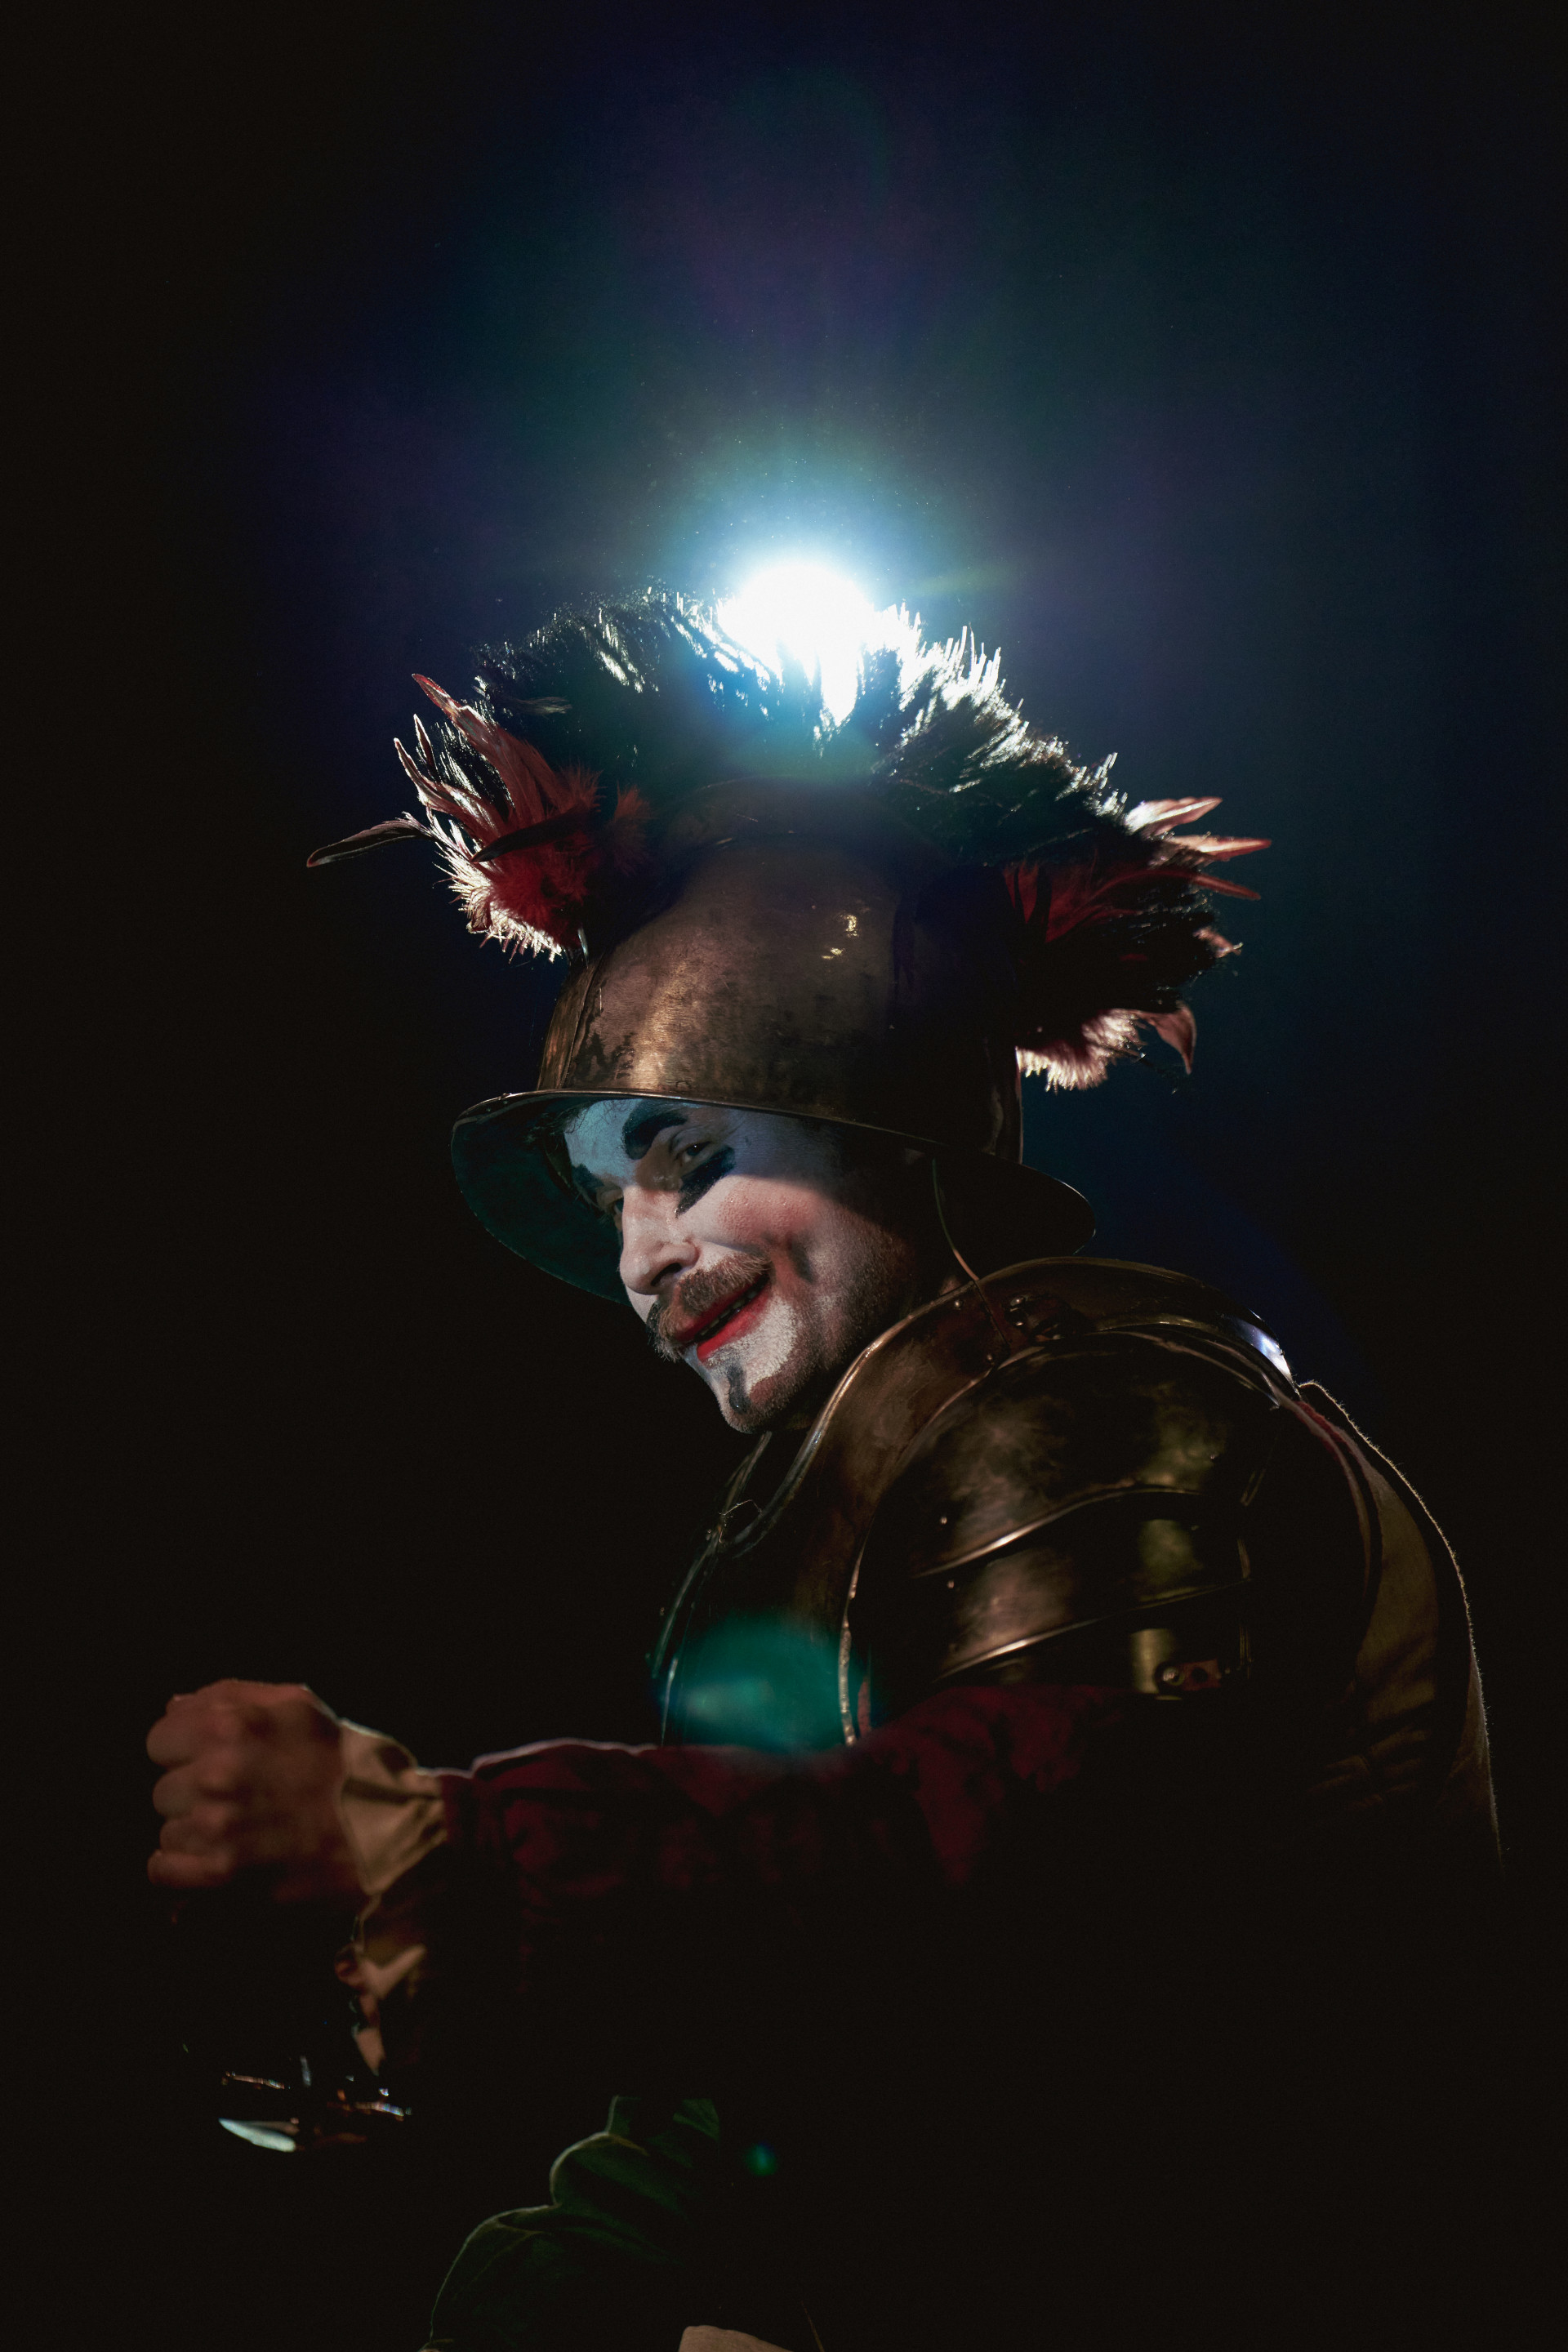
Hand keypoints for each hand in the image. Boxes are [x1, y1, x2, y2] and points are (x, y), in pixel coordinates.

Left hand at [147, 1679, 363, 1904]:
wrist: (387, 1833)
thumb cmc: (344, 1764)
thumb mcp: (299, 1706)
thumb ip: (231, 1695)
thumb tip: (173, 1706)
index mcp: (233, 1725)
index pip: (160, 1738)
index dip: (185, 1751)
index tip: (211, 1763)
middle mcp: (218, 1774)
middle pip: (162, 1789)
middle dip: (194, 1795)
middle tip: (238, 1802)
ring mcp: (217, 1827)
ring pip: (168, 1832)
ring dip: (195, 1835)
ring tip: (240, 1833)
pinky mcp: (222, 1874)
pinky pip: (163, 1870)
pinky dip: (184, 1870)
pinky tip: (218, 1860)